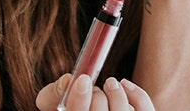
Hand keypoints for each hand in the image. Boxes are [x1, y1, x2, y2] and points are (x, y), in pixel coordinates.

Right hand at [36, 74, 156, 110]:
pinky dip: (137, 94)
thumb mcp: (52, 102)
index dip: (79, 99)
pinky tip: (124, 85)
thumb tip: (69, 80)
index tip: (83, 80)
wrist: (92, 109)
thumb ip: (53, 94)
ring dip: (116, 92)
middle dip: (96, 95)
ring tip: (109, 83)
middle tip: (90, 86)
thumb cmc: (72, 106)